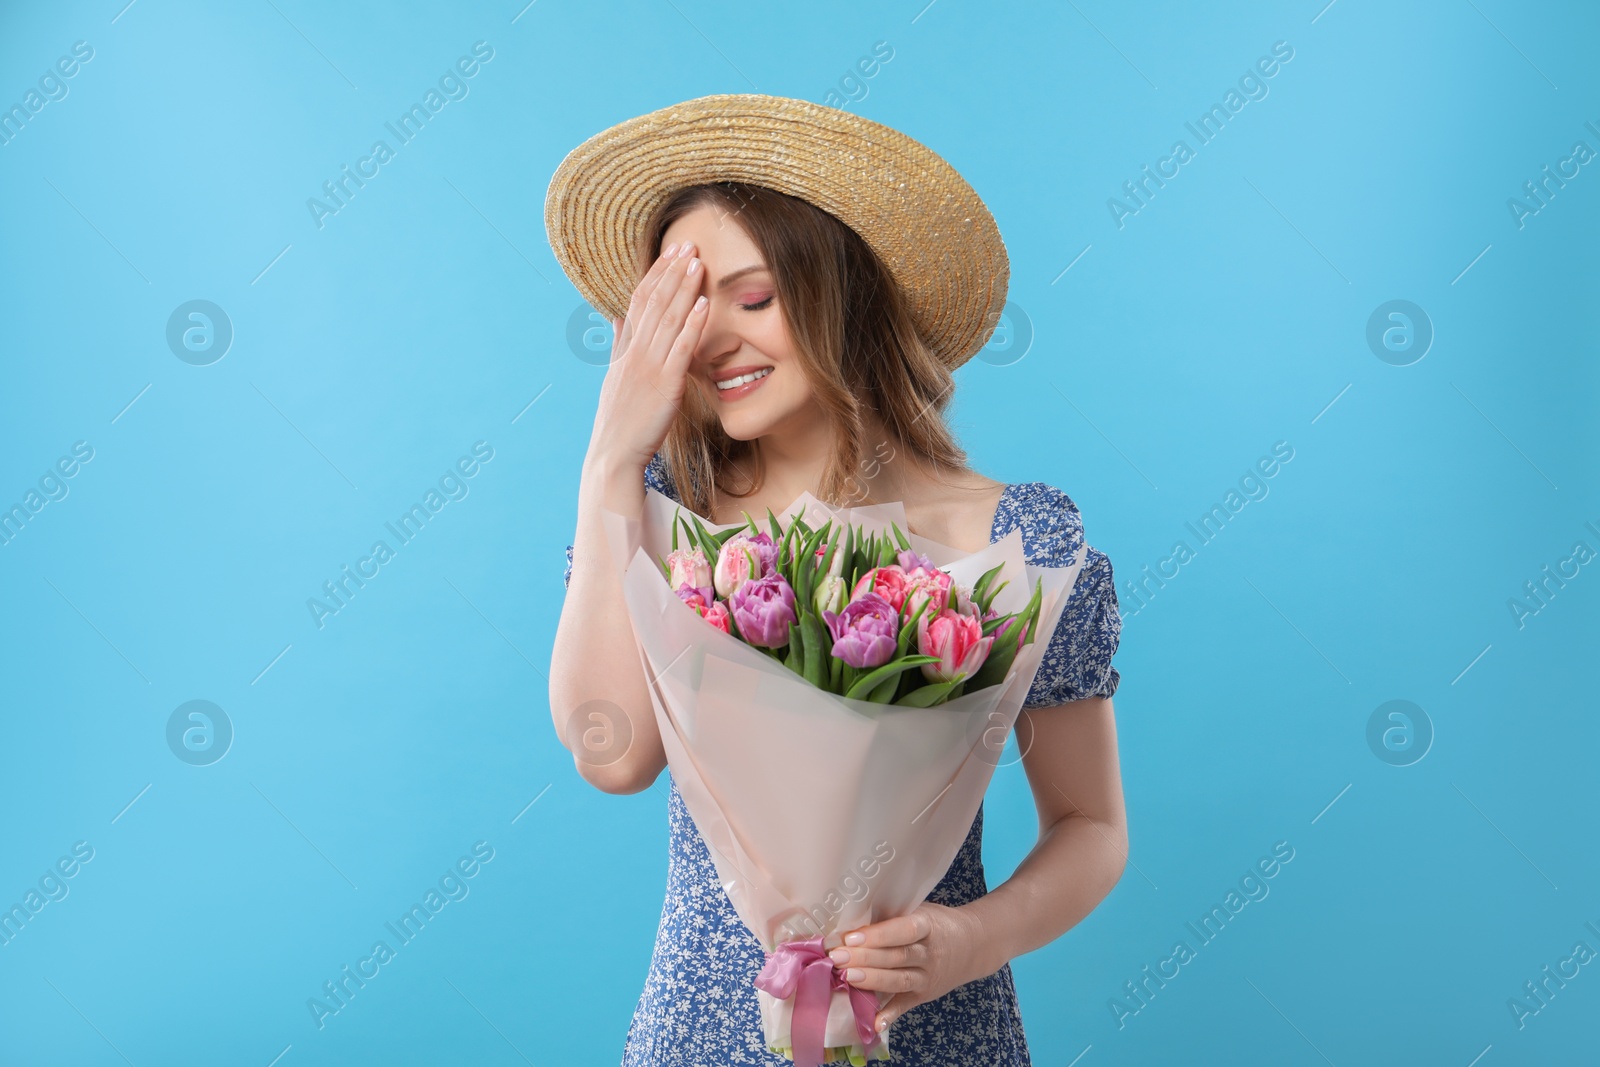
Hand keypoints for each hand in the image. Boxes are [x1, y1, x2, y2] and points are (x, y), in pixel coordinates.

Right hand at [585, 240, 709, 473]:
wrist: (613, 456)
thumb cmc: (619, 422)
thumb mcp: (615, 378)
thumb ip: (618, 345)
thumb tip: (616, 318)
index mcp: (625, 350)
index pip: (639, 301)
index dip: (656, 274)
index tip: (671, 252)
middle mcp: (635, 353)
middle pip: (653, 302)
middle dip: (672, 271)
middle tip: (688, 243)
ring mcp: (648, 368)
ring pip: (667, 319)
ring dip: (684, 289)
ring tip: (698, 263)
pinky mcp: (664, 386)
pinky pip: (680, 350)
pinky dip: (692, 325)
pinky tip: (704, 305)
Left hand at [827, 901, 990, 1033]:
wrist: (972, 945)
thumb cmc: (936, 924)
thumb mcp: (920, 911)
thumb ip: (892, 917)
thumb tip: (852, 921)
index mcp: (928, 926)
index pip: (903, 931)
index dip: (878, 935)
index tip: (851, 937)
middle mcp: (929, 953)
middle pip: (897, 957)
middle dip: (865, 958)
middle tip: (837, 958)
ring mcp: (928, 977)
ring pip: (899, 980)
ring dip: (872, 981)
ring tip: (847, 977)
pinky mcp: (924, 995)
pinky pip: (905, 1005)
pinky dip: (890, 1015)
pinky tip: (874, 1023)